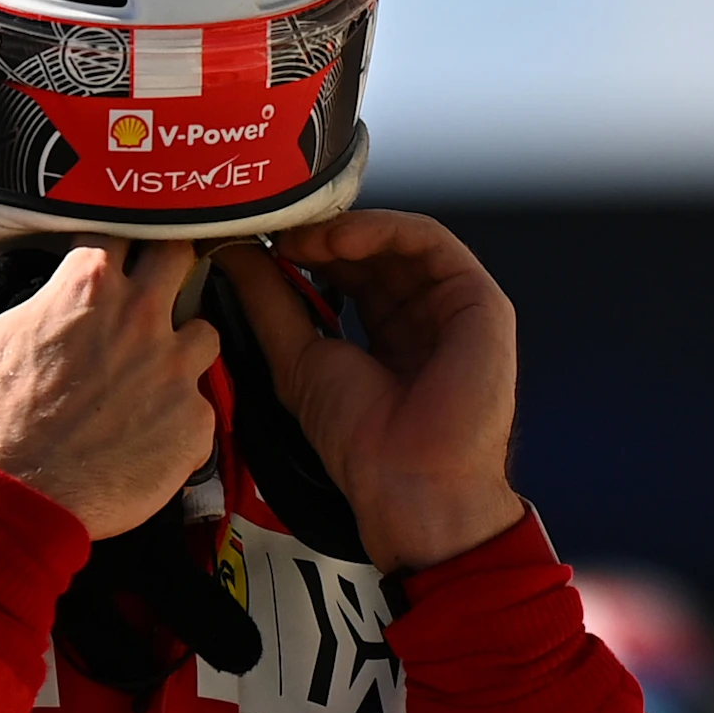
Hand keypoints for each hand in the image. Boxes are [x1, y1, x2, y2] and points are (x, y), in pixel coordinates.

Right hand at [0, 239, 220, 538]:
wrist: (12, 500)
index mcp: (86, 286)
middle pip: (179, 255)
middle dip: (167, 266)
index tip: (101, 262)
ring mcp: (174, 369)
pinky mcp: (193, 423)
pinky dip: (182, 418)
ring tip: (159, 369)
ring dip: (184, 345)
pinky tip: (156, 433)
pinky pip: (203, 408)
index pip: (114, 231)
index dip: (107, 244)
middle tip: (151, 289)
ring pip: (205, 332)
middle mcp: (141, 316)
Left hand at [215, 213, 524, 570]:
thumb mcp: (298, 361)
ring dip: (345, 230)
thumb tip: (234, 256)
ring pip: (399, 241)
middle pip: (373, 253)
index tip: (257, 245)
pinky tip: (338, 240)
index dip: (305, 253)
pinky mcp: (479, 299)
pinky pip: (430, 243)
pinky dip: (381, 230)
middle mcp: (423, 318)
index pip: (348, 274)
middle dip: (321, 236)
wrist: (410, 483)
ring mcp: (454, 308)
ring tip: (299, 237)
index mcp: (387, 339)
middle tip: (274, 229)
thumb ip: (269, 306)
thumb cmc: (362, 443)